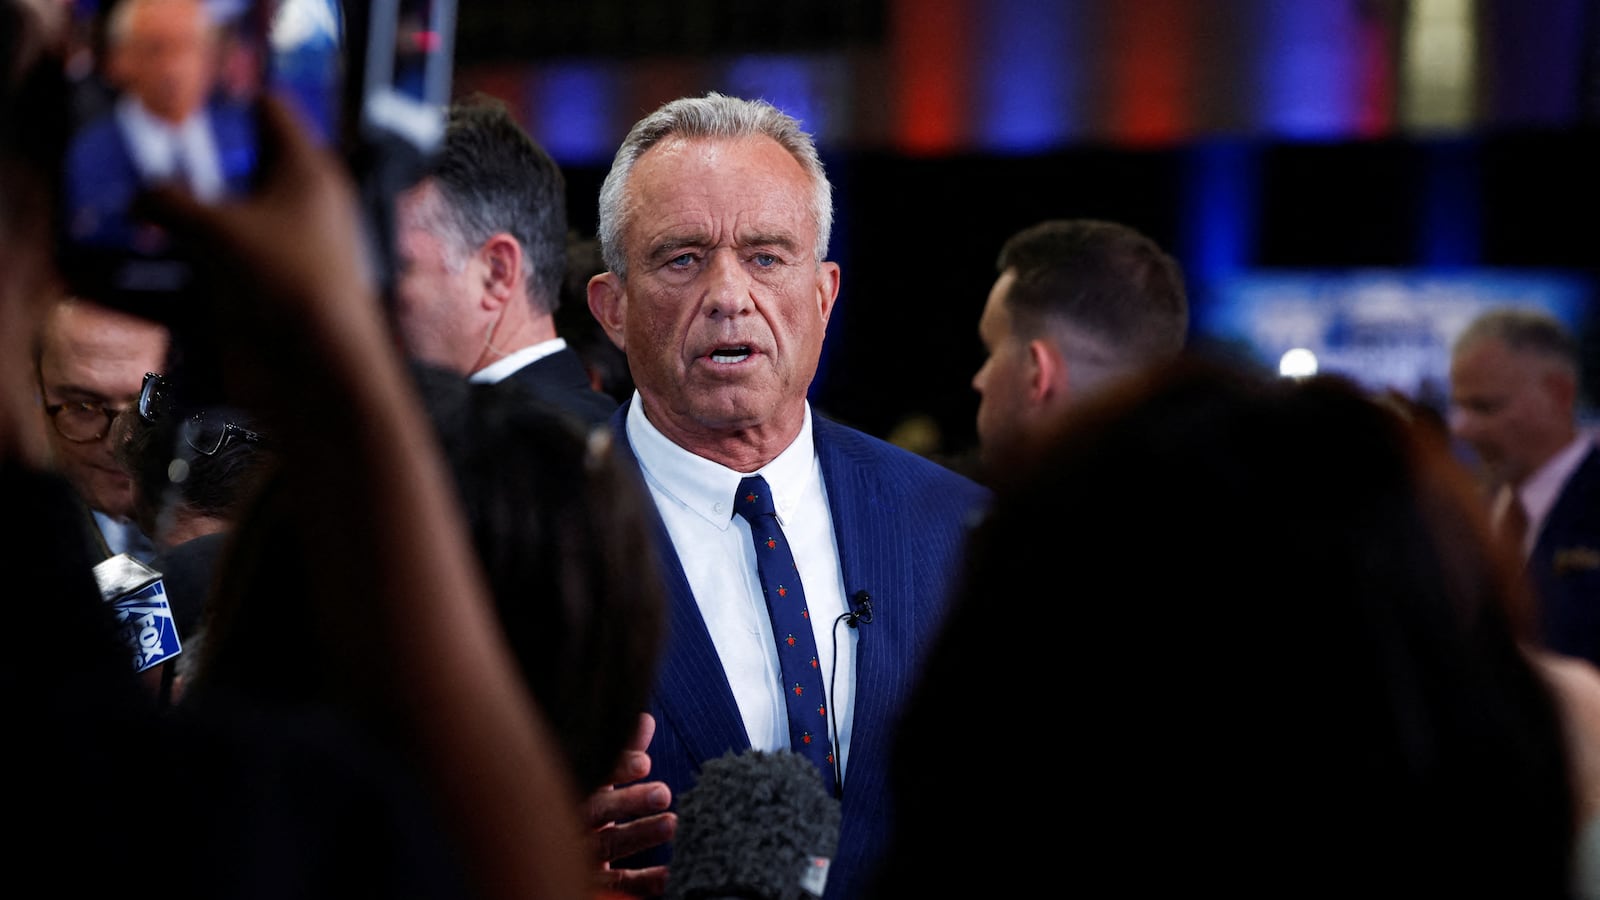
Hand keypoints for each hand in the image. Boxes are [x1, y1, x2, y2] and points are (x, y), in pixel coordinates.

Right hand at [138, 94, 382, 410]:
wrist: (323, 369)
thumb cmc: (286, 279)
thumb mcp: (218, 229)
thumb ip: (170, 201)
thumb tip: (140, 195)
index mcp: (307, 170)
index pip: (269, 112)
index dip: (224, 102)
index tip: (173, 107)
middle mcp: (301, 203)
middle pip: (242, 163)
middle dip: (194, 164)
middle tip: (141, 162)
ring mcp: (287, 247)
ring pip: (228, 215)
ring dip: (186, 217)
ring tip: (134, 213)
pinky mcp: (271, 287)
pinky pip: (223, 262)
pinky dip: (191, 261)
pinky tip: (152, 264)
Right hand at [589, 713, 676, 896]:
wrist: (549, 849)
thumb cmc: (582, 802)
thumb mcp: (599, 778)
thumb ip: (622, 753)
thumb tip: (645, 720)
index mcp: (575, 787)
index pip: (593, 774)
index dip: (617, 768)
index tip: (644, 763)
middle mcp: (573, 819)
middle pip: (597, 810)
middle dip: (629, 801)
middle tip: (663, 793)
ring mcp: (580, 852)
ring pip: (608, 844)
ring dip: (641, 834)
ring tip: (672, 824)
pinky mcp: (592, 882)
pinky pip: (619, 882)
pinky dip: (644, 880)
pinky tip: (669, 874)